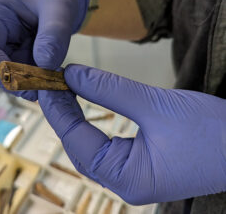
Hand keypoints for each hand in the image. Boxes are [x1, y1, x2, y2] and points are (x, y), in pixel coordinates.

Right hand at [0, 0, 87, 100]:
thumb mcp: (60, 8)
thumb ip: (53, 34)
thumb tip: (44, 65)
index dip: (0, 72)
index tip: (26, 84)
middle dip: (18, 81)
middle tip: (45, 89)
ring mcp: (5, 46)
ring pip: (8, 75)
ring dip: (29, 84)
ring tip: (52, 84)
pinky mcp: (17, 55)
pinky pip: (22, 75)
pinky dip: (36, 82)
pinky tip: (52, 81)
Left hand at [38, 64, 225, 204]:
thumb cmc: (212, 132)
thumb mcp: (156, 105)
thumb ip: (111, 90)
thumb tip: (72, 74)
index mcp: (126, 178)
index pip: (77, 141)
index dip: (58, 111)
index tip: (45, 83)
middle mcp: (124, 181)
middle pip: (80, 144)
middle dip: (63, 113)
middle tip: (51, 83)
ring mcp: (131, 173)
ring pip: (90, 143)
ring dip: (76, 115)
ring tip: (62, 89)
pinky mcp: (139, 161)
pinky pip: (105, 141)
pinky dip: (92, 120)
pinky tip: (85, 103)